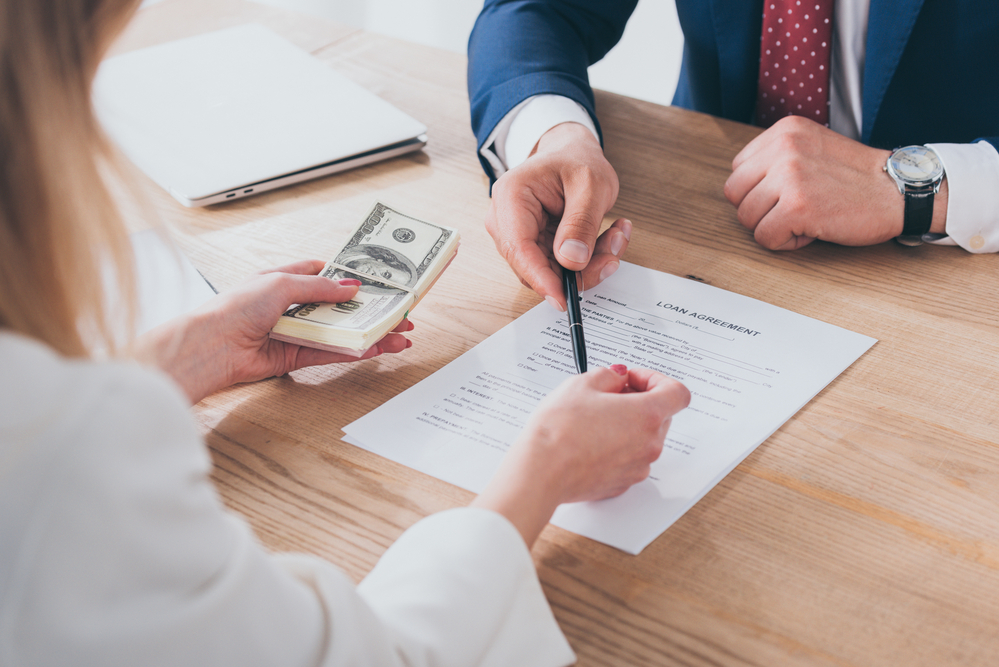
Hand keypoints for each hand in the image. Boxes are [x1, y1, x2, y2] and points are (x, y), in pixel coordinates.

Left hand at [132, 260, 412, 403]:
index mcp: (282, 281)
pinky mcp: (295, 358)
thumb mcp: (280, 284)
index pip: (322, 274)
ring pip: (341, 332)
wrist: (212, 347)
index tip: (377, 281)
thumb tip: (350, 288)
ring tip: (400, 335)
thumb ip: (320, 288)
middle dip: (370, 311)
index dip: (349, 278)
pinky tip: (377, 349)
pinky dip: (354, 351)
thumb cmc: (235, 308)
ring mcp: (294, 333)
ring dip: (370, 334)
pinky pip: (331, 353)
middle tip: (399, 313)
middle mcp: (290, 307)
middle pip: (339, 307)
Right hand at [472, 365, 689, 546]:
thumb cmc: (559, 430)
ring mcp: (637, 467)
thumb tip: (617, 377)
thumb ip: (609, 375)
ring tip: (595, 418)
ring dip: (628, 426)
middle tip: (610, 395)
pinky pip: (629, 459)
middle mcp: (649, 444)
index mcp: (647, 415)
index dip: (656, 380)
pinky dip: (617, 448)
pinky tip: (591, 441)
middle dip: (640, 401)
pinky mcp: (622, 483)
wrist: (541, 470)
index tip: (633, 379)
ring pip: (644, 439)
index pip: (677, 393)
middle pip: (662, 416)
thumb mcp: (582, 384)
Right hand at [487, 122, 631, 309]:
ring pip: (551, 271)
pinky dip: (588, 259)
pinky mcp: (536, 246)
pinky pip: (560, 267)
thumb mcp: (590, 184)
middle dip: (579, 268)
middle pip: (535, 266)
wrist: (571, 154)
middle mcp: (506, 220)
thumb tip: (572, 260)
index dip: (541, 278)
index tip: (563, 298)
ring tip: (616, 236)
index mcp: (511, 197)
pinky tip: (608, 237)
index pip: (519, 248)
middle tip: (613, 253)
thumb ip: (582, 222)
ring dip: (589, 263)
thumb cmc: (576, 160)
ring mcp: (520, 236)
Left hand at [724, 116, 947, 249]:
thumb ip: (776, 158)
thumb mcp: (812, 147)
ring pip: (746, 218)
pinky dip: (786, 243)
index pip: (738, 169)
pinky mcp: (796, 207)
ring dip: (774, 226)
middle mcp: (783, 148)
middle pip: (735, 193)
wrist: (898, 190)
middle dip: (759, 209)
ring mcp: (789, 177)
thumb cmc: (856, 176)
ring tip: (807, 216)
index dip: (760, 189)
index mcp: (784, 131)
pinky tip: (812, 230)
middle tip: (794, 209)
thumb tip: (742, 185)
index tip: (790, 192)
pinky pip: (765, 237)